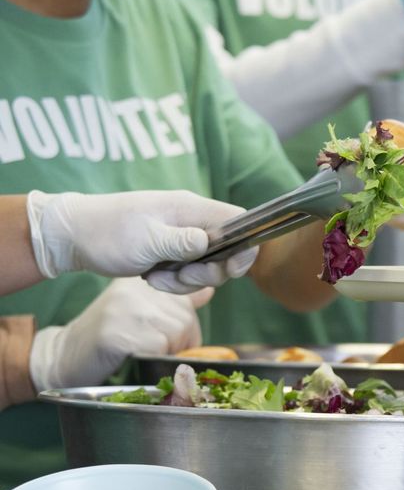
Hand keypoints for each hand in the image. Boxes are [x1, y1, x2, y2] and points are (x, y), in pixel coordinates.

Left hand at [26, 190, 256, 293]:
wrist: (74, 235)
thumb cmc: (108, 233)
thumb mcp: (146, 240)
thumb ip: (183, 241)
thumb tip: (214, 242)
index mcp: (190, 209)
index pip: (238, 221)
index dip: (244, 246)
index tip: (229, 269)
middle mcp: (191, 221)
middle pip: (227, 250)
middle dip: (208, 272)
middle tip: (181, 276)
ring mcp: (182, 237)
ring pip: (207, 265)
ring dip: (187, 280)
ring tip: (156, 279)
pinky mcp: (172, 251)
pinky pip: (189, 271)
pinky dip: (175, 281)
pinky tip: (151, 277)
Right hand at [29, 278, 212, 390]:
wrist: (66, 355)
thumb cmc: (110, 338)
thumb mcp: (143, 311)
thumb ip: (175, 303)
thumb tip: (210, 288)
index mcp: (145, 282)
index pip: (188, 301)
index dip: (185, 327)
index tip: (166, 337)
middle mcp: (137, 289)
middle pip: (186, 319)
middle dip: (179, 343)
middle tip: (152, 350)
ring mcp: (126, 309)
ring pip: (176, 333)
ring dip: (167, 352)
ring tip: (142, 352)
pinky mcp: (118, 332)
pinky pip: (159, 348)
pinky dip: (153, 359)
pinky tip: (133, 356)